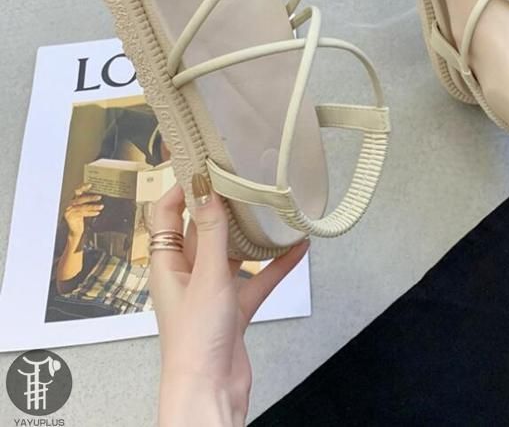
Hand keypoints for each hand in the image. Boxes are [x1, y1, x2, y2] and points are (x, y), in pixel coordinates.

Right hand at [63, 185, 103, 237]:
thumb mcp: (83, 208)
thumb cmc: (80, 217)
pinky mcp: (70, 217)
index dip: (83, 187)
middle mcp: (69, 204)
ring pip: (82, 207)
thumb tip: (97, 194)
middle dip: (90, 198)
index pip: (76, 191)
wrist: (75, 229)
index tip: (90, 184)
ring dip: (93, 206)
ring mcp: (69, 211)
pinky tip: (97, 212)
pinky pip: (82, 214)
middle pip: (80, 199)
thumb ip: (86, 201)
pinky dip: (91, 213)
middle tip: (99, 197)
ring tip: (101, 206)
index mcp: (72, 200)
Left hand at [149, 182, 307, 426]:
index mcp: (168, 263)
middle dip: (223, 205)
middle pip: (203, 229)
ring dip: (252, 234)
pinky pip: (256, 279)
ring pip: (232, 252)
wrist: (211, 391)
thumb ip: (212, 232)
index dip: (181, 187)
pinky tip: (296, 249)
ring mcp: (212, 291)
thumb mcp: (207, 276)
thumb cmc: (195, 341)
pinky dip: (274, 265)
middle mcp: (188, 273)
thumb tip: (208, 189)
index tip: (201, 163)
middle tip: (243, 179)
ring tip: (272, 210)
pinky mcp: (234, 308)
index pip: (168, 214)